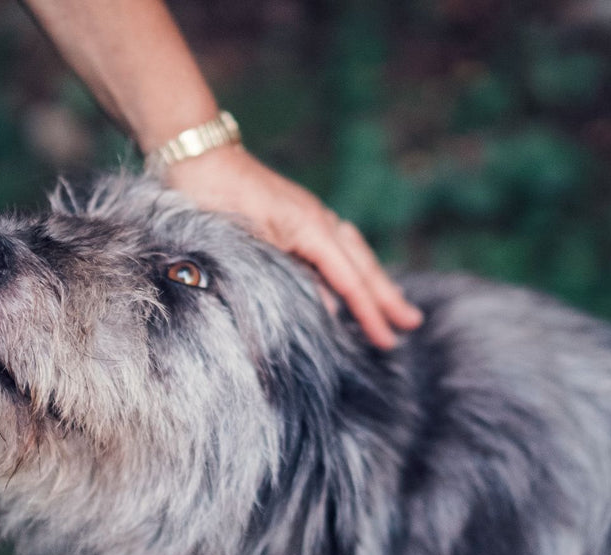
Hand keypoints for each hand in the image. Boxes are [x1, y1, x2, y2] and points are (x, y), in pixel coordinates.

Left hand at [163, 145, 422, 348]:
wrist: (198, 157)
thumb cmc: (215, 197)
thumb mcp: (249, 244)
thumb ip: (287, 276)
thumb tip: (328, 307)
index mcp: (311, 228)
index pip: (349, 280)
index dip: (369, 313)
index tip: (388, 340)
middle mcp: (319, 220)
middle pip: (362, 264)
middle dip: (386, 296)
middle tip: (412, 323)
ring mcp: (309, 216)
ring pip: (352, 253)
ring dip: (373, 280)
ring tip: (393, 304)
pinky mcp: (295, 216)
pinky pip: (334, 246)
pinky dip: (349, 266)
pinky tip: (348, 278)